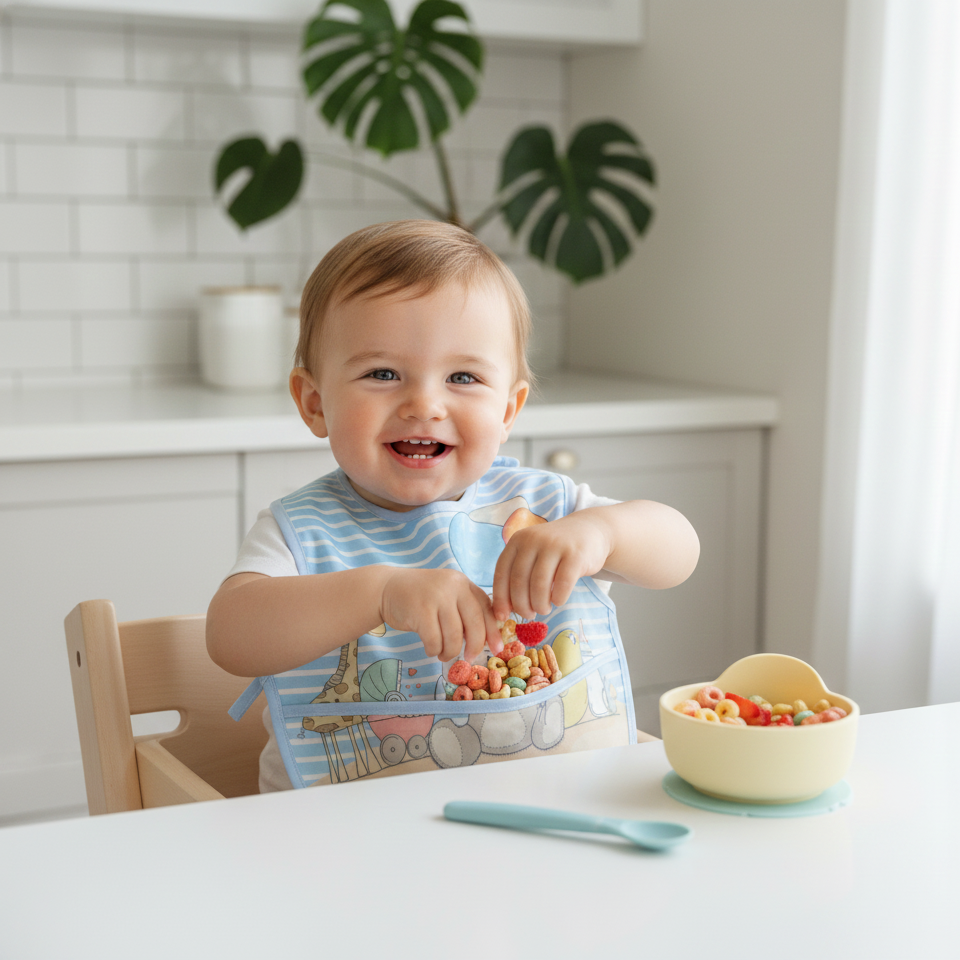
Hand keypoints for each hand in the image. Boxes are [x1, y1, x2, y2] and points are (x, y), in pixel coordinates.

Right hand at [380, 568, 501, 662]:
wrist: (386, 588)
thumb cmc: (421, 598)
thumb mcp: (447, 596)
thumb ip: (465, 611)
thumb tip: (487, 640)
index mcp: (463, 583)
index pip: (486, 608)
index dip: (493, 631)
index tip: (498, 649)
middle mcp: (453, 586)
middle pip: (475, 623)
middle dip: (475, 646)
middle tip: (470, 658)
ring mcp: (436, 596)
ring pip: (454, 636)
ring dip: (449, 651)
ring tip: (441, 653)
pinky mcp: (420, 610)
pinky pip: (434, 640)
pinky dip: (433, 650)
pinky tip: (429, 648)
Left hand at [492, 512, 611, 621]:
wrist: (589, 530)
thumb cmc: (556, 550)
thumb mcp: (533, 555)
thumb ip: (519, 575)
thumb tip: (506, 609)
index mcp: (517, 540)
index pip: (501, 573)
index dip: (500, 598)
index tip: (502, 616)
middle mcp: (533, 540)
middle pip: (519, 581)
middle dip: (521, 605)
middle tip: (529, 615)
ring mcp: (554, 545)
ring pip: (539, 584)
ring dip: (539, 604)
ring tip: (544, 609)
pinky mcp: (575, 554)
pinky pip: (562, 583)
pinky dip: (558, 598)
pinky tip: (558, 601)